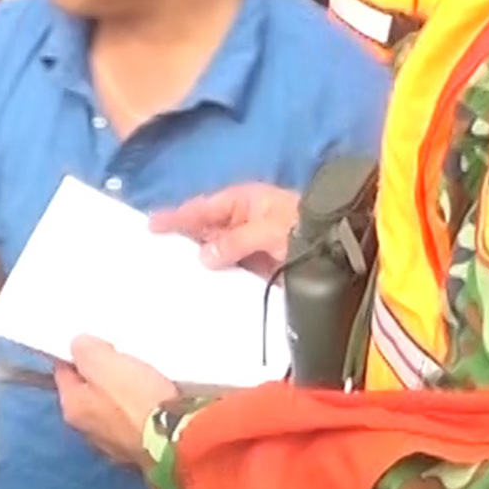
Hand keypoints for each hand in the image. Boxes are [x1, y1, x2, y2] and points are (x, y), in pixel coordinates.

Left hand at [59, 337, 176, 467]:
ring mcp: (114, 444)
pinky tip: (155, 399)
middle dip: (100, 375)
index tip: (94, 341)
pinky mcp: (141, 450)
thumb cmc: (136, 397)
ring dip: (122, 393)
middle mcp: (87, 431)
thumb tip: (79, 346)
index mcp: (72, 408)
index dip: (75, 354)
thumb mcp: (103, 362)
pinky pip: (135, 421)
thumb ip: (85, 349)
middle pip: (88, 392)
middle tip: (119, 357)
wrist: (177, 439)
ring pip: (112, 409)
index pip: (63, 373)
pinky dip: (141, 409)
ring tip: (141, 375)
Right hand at [153, 182, 301, 278]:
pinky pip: (231, 268)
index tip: (151, 225)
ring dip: (198, 259)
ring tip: (170, 272)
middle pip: (205, 229)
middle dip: (182, 238)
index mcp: (243, 201)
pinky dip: (217, 275)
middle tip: (153, 252)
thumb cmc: (301, 228)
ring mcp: (251, 242)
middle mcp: (243, 219)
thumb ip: (233, 243)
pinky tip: (202, 287)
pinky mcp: (259, 264)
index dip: (177, 217)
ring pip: (216, 250)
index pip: (202, 208)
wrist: (337, 246)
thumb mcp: (266, 230)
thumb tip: (203, 256)